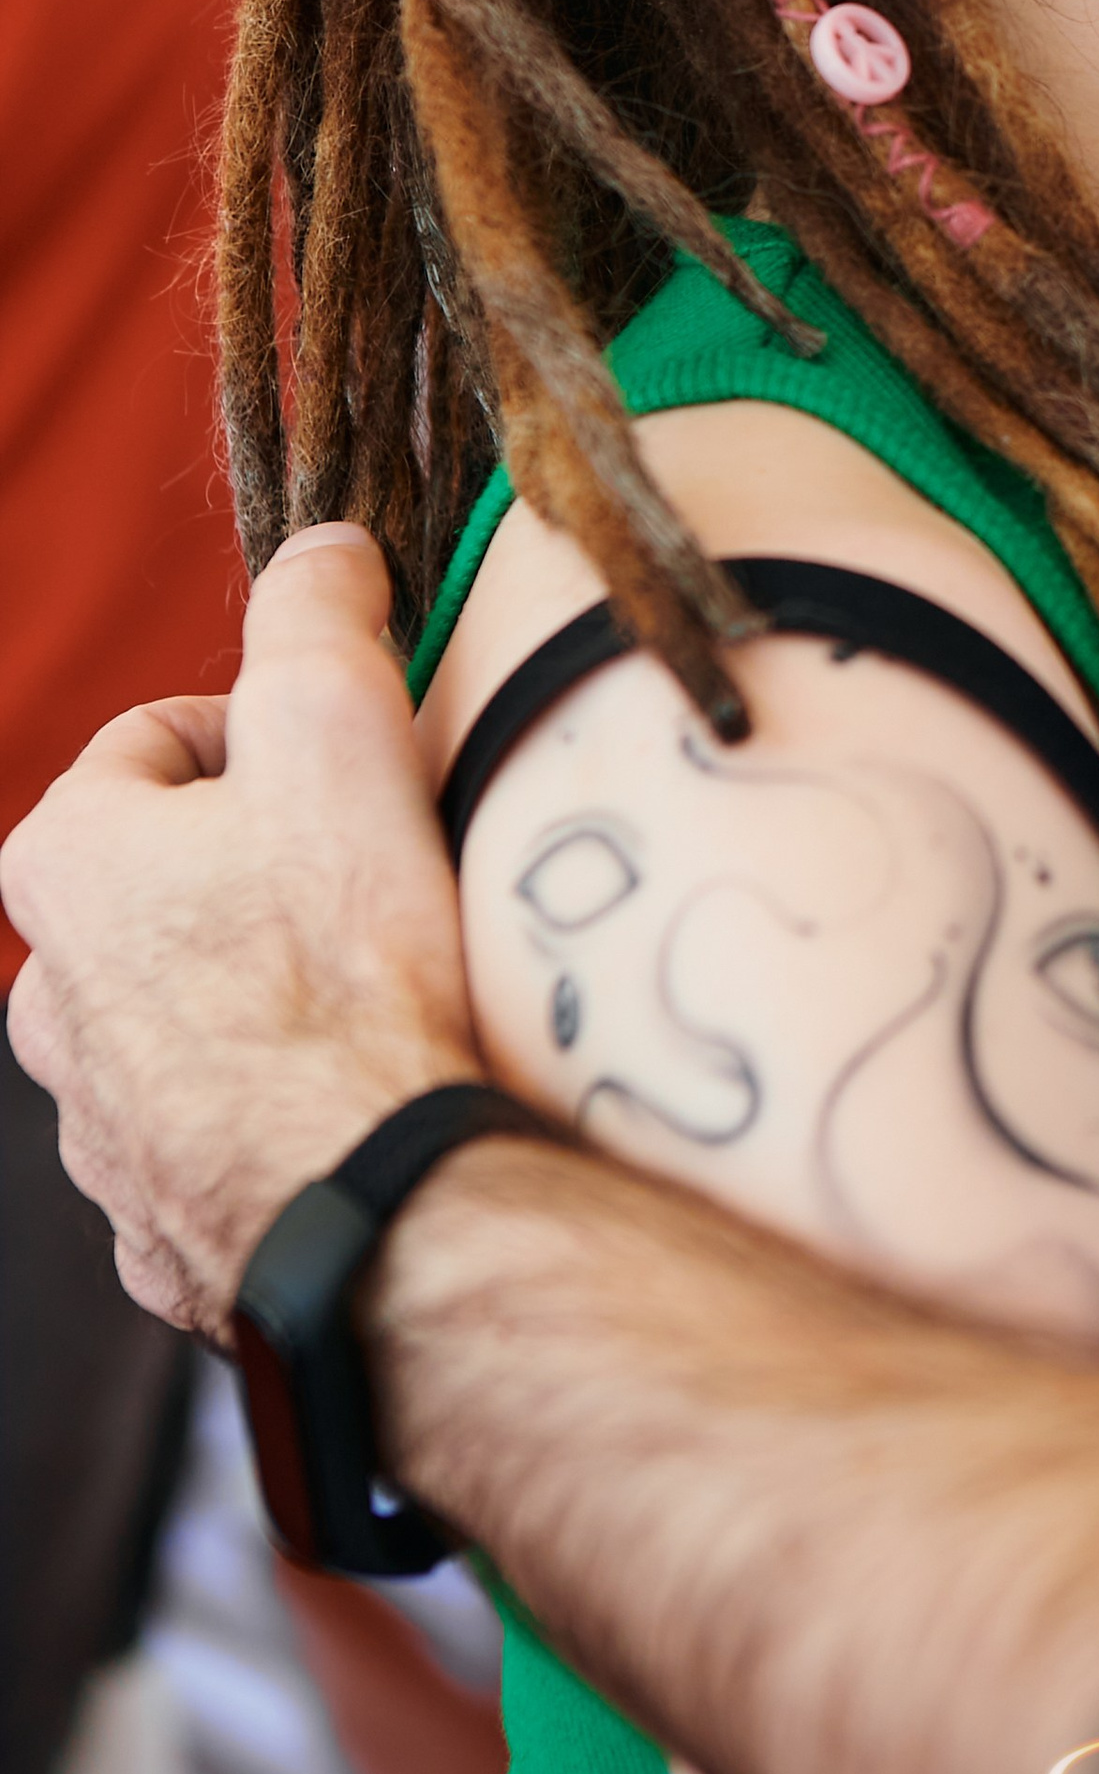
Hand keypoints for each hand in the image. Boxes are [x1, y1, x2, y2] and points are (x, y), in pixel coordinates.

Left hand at [2, 526, 478, 1334]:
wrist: (371, 1200)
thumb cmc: (343, 963)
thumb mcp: (336, 728)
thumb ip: (316, 616)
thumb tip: (322, 548)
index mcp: (63, 865)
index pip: (155, 740)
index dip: (267, 730)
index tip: (352, 763)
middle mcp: (48, 1001)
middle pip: (160, 882)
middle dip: (256, 869)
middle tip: (371, 877)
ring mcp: (98, 1127)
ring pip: (179, 1014)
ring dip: (259, 995)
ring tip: (375, 997)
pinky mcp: (161, 1225)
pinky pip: (215, 1137)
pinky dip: (275, 1113)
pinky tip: (357, 1104)